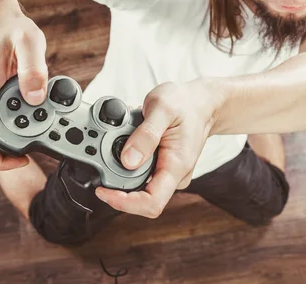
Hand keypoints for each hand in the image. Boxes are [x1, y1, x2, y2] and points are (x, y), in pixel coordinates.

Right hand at [0, 8, 48, 169]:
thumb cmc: (7, 24)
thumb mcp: (29, 42)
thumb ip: (34, 71)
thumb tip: (36, 99)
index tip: (22, 159)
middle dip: (15, 135)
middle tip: (41, 120)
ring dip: (13, 120)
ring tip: (34, 103)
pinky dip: (8, 109)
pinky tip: (22, 95)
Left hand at [95, 80, 220, 217]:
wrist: (203, 102)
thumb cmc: (186, 103)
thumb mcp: (162, 108)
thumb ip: (145, 135)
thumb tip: (127, 161)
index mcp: (176, 166)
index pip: (151, 203)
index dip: (124, 203)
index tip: (103, 191)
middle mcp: (173, 176)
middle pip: (138, 196)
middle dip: (116, 177)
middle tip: (103, 148)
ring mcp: (167, 172)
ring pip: (135, 183)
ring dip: (119, 164)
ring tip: (120, 134)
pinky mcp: (161, 166)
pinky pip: (138, 170)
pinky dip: (127, 156)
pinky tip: (128, 136)